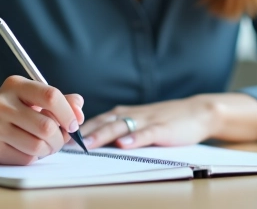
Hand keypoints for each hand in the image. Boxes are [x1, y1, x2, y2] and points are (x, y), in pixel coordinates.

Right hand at [0, 75, 83, 164]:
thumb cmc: (10, 112)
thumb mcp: (31, 99)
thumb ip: (59, 101)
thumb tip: (79, 108)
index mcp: (15, 85)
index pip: (51, 96)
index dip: (68, 112)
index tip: (74, 123)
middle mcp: (1, 103)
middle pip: (47, 126)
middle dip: (60, 137)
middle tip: (60, 138)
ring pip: (38, 145)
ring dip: (49, 149)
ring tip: (46, 145)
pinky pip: (27, 158)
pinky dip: (35, 157)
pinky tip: (27, 149)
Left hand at [79, 95, 218, 149]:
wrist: (197, 112)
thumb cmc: (165, 119)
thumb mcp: (138, 122)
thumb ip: (118, 129)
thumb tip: (92, 141)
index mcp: (124, 114)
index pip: (96, 120)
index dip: (78, 128)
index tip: (60, 135)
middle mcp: (131, 114)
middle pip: (104, 122)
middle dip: (84, 132)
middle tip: (65, 141)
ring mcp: (147, 121)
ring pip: (121, 127)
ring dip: (104, 135)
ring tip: (89, 143)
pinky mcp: (162, 128)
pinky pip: (147, 133)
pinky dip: (135, 138)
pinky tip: (125, 144)